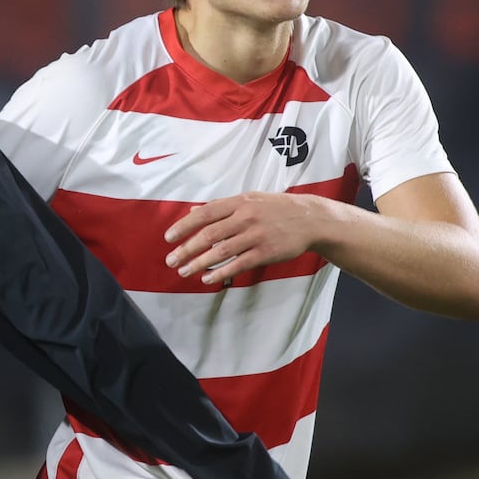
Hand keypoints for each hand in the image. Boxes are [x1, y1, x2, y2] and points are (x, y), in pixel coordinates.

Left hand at [164, 192, 323, 284]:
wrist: (310, 219)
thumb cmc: (276, 209)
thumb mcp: (249, 199)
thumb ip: (221, 206)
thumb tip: (193, 210)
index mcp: (238, 202)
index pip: (204, 214)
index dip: (184, 226)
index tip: (168, 238)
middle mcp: (245, 217)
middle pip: (209, 235)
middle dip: (186, 249)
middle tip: (171, 260)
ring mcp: (256, 235)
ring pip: (221, 252)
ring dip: (199, 263)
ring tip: (184, 271)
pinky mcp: (266, 252)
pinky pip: (238, 265)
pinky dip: (221, 273)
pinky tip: (207, 279)